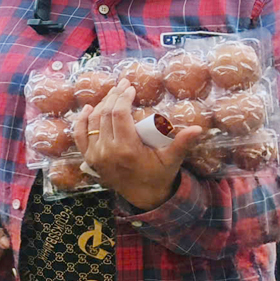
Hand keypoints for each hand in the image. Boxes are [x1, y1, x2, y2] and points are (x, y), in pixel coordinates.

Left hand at [74, 80, 200, 210]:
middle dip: (113, 96)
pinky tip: (88, 108)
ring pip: (92, 122)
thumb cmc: (159, 175)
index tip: (130, 87)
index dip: (123, 97)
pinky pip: (79, 136)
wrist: (143, 196)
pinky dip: (82, 120)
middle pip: (104, 115)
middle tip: (123, 84)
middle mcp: (106, 151)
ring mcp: (95, 155)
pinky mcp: (89, 158)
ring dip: (100, 105)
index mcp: (126, 149)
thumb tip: (199, 128)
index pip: (119, 115)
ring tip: (112, 93)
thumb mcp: (172, 159)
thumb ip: (183, 143)